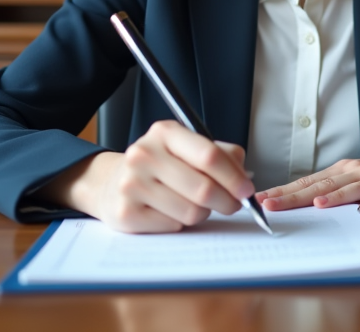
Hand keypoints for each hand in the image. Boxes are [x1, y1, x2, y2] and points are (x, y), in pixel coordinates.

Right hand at [64, 120, 254, 232]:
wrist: (112, 183)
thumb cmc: (160, 165)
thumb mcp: (186, 147)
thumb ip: (220, 154)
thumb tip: (244, 175)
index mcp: (164, 133)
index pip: (209, 156)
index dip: (234, 177)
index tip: (247, 190)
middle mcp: (144, 154)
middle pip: (203, 188)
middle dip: (228, 201)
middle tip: (233, 205)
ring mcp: (132, 184)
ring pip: (191, 211)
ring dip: (202, 213)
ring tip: (194, 204)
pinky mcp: (126, 213)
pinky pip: (173, 226)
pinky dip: (181, 223)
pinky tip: (171, 212)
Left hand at [254, 148, 359, 211]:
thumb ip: (348, 196)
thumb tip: (323, 210)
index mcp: (345, 171)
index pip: (307, 182)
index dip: (283, 191)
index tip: (261, 200)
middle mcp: (349, 169)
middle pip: (308, 183)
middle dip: (280, 194)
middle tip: (256, 203)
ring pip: (323, 186)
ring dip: (297, 196)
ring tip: (276, 204)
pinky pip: (353, 191)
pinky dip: (335, 197)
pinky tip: (319, 203)